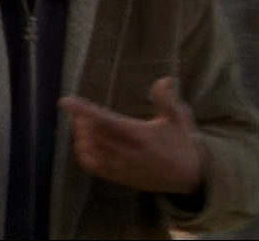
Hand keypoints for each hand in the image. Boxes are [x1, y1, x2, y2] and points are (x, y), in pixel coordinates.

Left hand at [59, 76, 204, 194]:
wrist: (191, 178)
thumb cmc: (183, 144)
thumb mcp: (179, 118)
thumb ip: (168, 99)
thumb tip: (165, 79)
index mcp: (140, 135)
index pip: (104, 120)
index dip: (83, 110)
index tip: (66, 101)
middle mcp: (127, 153)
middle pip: (92, 134)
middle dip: (80, 120)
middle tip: (76, 109)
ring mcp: (122, 167)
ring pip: (90, 150)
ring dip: (80, 134)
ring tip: (80, 122)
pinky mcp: (119, 177)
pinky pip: (93, 167)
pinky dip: (83, 153)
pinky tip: (83, 141)